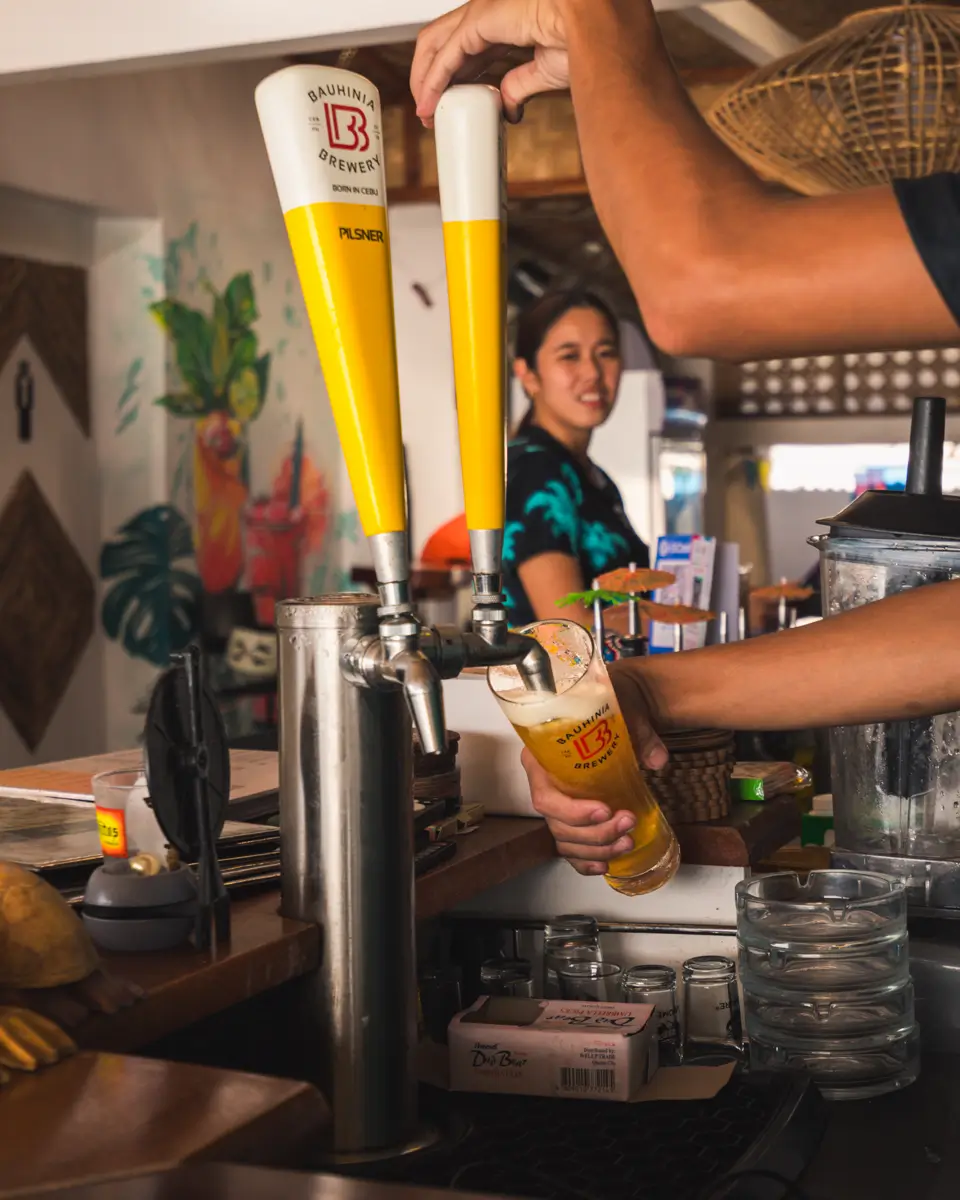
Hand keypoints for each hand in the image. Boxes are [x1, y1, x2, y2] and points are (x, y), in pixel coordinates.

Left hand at [410, 0, 571, 123]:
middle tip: (429, 110)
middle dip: (430, 77)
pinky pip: (445, 56)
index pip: (465, 47)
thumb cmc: (579, 39)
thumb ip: (520, 85)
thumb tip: (508, 107)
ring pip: (435, 44)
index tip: (446, 104)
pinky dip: (433, 81)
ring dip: (425, 80)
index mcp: (506, 20)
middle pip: (442, 42)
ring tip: (425, 111)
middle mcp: (489, 11)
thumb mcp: (543, 70)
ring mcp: (482, 11)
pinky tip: (429, 102)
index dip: (452, 76)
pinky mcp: (478, 21)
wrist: (592, 27)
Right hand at [523, 661, 667, 874]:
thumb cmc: (615, 702)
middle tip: (628, 823)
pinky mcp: (575, 811)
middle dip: (594, 833)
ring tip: (626, 842)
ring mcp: (559, 799)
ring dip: (595, 849)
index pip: (545, 796)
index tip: (604, 809)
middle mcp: (545, 780)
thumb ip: (640, 732)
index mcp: (543, 755)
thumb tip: (656, 758)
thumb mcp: (626, 708)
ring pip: (565, 839)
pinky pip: (570, 845)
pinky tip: (605, 865)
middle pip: (557, 824)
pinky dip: (585, 860)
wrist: (625, 701)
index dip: (572, 811)